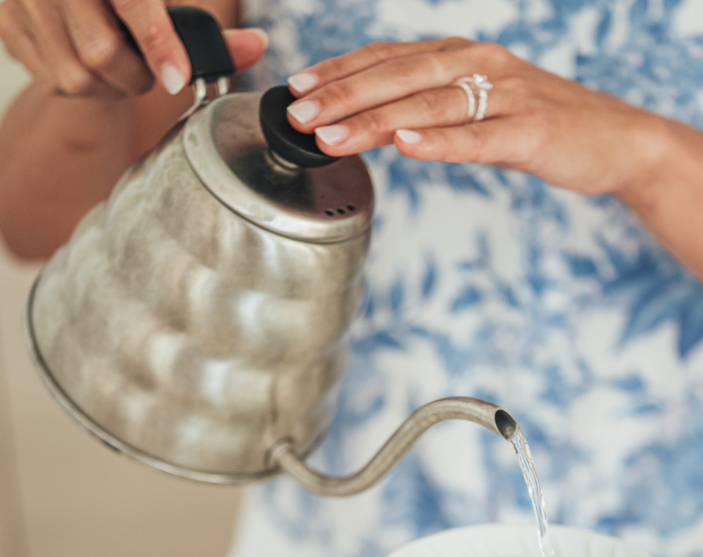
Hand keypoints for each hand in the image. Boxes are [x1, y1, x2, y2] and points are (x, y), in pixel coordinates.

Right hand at [0, 0, 265, 98]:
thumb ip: (211, 35)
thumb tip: (256, 47)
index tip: (177, 79)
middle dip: (134, 77)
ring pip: (76, 77)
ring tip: (118, 66)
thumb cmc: (130, 8)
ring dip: (108, 88)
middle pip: (102, 53)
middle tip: (147, 71)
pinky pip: (51, 82)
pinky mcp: (7, 24)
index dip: (157, 43)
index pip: (133, 2)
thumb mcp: (169, 10)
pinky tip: (87, 64)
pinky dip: (79, 86)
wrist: (80, 4)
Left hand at [285, 39, 666, 196]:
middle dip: (343, 95)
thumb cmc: (538, 125)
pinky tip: (405, 145)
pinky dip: (439, 141)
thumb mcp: (476, 110)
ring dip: (375, 120)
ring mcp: (507, 95)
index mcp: (462, 57)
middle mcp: (480, 64)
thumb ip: (429, 110)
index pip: (389, 58)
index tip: (297, 90)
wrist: (614, 138)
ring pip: (429, 104)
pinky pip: (478, 136)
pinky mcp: (530, 131)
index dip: (340, 72)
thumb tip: (373, 125)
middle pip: (399, 76)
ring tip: (331, 135)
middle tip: (297, 115)